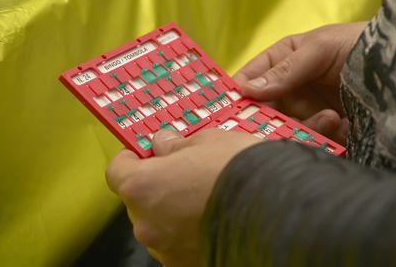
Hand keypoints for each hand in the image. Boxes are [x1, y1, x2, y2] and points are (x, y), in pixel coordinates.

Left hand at [105, 129, 261, 266]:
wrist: (278, 209)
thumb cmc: (238, 169)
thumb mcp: (207, 141)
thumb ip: (176, 145)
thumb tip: (163, 144)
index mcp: (142, 186)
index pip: (117, 172)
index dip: (131, 160)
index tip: (147, 154)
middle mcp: (146, 223)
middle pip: (141, 200)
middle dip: (158, 186)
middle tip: (187, 174)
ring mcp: (167, 250)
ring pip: (161, 225)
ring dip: (175, 212)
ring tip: (208, 200)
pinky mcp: (188, 265)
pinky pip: (181, 245)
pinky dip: (192, 234)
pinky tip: (217, 221)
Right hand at [233, 23, 365, 143]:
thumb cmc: (362, 43)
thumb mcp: (321, 48)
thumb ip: (286, 69)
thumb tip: (246, 89)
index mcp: (285, 61)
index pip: (252, 76)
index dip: (240, 90)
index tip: (230, 107)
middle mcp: (293, 87)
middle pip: (266, 108)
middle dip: (268, 117)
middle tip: (275, 125)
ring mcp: (311, 109)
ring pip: (287, 127)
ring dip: (303, 126)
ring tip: (331, 117)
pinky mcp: (330, 130)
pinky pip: (312, 140)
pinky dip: (321, 138)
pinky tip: (341, 125)